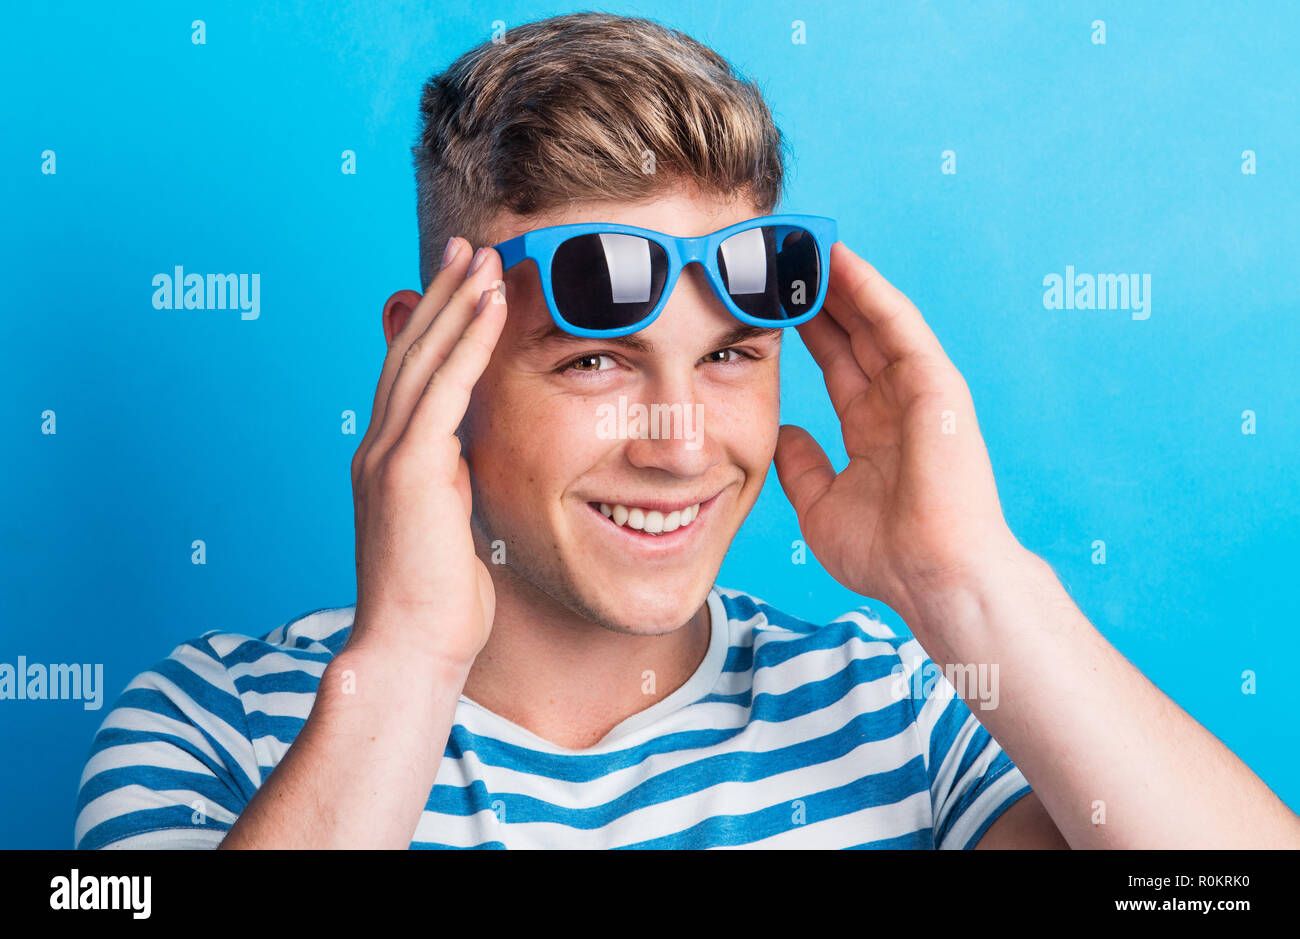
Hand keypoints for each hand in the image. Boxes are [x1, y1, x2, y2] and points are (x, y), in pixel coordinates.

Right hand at [348, 242, 507, 667]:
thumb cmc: (438, 606)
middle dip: (440, 295)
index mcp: (390, 464)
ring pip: (421, 359)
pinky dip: (466, 341)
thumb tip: (467, 464)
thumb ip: (453, 486)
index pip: (411, 377)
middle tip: (468, 247)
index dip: (433, 325)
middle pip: (409, 352)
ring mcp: (386, 457)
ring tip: (484, 256)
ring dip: (454, 302)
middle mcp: (379, 450)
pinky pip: (442, 388)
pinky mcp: (406, 470)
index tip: (460, 284)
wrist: (410, 652)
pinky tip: (489, 303)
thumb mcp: (450, 530)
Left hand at [774, 241, 1021, 616]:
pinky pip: (899, 327)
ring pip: (875, 320)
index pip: (836, 363)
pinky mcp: (936, 385)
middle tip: (784, 253)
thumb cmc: (887, 555)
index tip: (769, 298)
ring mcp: (919, 391)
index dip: (806, 328)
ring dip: (842, 281)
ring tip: (804, 243)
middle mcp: (896, 403)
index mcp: (872, 429)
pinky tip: (842, 264)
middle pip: (854, 333)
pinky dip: (871, 293)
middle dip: (820, 293)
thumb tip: (781, 431)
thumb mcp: (820, 504)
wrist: (932, 577)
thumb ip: (801, 464)